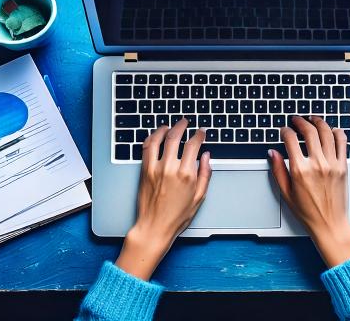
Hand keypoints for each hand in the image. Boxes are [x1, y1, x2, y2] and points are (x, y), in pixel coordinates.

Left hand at [116, 119, 210, 279]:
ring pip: (159, 139)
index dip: (199, 134)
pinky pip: (146, 148)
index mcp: (186, 175)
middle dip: (182, 125)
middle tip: (185, 122)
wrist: (154, 227)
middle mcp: (170, 169)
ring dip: (165, 128)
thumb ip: (205, 174)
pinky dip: (151, 138)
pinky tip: (156, 136)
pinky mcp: (144, 171)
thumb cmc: (177, 216)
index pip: (193, 145)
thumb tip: (206, 156)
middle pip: (175, 137)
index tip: (201, 131)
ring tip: (170, 125)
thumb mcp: (199, 197)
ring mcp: (154, 169)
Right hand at [268, 116, 349, 267]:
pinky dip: (337, 132)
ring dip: (319, 122)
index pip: (291, 140)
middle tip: (297, 120)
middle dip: (301, 122)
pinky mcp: (343, 167)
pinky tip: (331, 130)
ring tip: (313, 120)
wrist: (330, 223)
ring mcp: (332, 164)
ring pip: (326, 133)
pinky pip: (342, 142)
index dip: (285, 131)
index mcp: (300, 170)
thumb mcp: (286, 192)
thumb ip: (278, 170)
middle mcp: (317, 164)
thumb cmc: (308, 212)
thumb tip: (272, 153)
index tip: (284, 130)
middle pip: (309, 131)